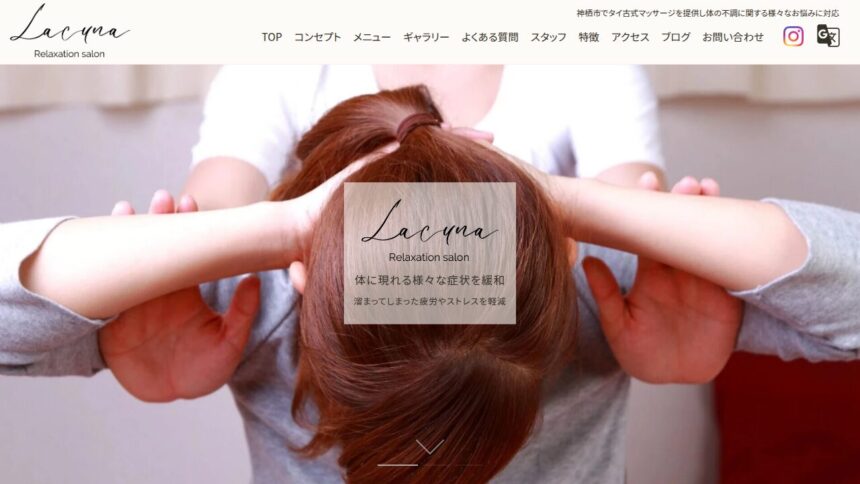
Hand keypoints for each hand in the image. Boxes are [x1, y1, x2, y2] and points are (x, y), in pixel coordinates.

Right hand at [99, 191, 260, 401]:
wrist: (173, 396)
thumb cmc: (204, 370)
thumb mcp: (229, 344)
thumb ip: (242, 314)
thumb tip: (254, 280)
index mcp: (188, 289)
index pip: (190, 250)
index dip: (190, 225)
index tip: (191, 202)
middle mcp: (160, 288)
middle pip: (158, 246)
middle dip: (158, 219)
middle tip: (163, 198)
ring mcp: (134, 300)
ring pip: (128, 259)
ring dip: (125, 233)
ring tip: (125, 210)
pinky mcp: (110, 317)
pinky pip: (102, 289)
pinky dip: (97, 266)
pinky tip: (94, 244)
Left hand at [582, 175, 742, 383]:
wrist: (675, 378)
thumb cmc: (642, 353)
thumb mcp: (620, 327)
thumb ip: (607, 296)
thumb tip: (587, 261)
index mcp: (651, 271)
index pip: (648, 232)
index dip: (647, 207)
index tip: (646, 183)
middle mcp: (679, 268)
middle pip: (683, 227)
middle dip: (686, 201)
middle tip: (688, 184)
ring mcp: (706, 278)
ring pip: (710, 238)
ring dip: (714, 213)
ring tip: (712, 192)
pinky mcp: (730, 294)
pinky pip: (736, 266)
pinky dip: (740, 245)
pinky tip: (743, 225)